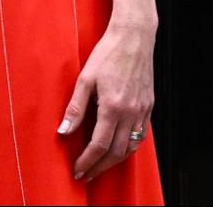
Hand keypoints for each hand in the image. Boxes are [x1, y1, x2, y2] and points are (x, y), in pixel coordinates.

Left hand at [58, 17, 155, 182]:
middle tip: (85, 174)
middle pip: (115, 153)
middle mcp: (130, 114)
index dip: (87, 161)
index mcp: (113, 107)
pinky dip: (129, 148)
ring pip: (130, 148)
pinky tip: (119, 149)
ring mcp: (142, 112)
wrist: (133, 38)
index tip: (77, 170)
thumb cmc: (108, 53)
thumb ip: (75, 107)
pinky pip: (140, 137)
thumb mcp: (85, 78)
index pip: (99, 145)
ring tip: (99, 167)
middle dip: (99, 167)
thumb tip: (64, 130)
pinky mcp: (148, 107)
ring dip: (114, 162)